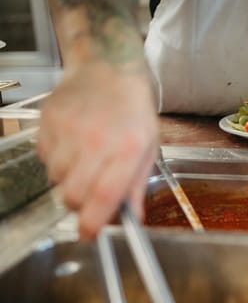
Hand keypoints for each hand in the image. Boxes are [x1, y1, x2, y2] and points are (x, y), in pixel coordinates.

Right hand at [37, 62, 158, 239]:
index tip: (88, 235)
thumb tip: (132, 218)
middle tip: (89, 193)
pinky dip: (56, 159)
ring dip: (68, 179)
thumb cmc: (134, 111)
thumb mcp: (149, 147)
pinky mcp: (49, 121)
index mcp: (128, 148)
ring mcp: (69, 129)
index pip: (104, 196)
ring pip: (56, 179)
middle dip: (79, 203)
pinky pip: (44, 158)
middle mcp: (97, 140)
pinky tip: (73, 143)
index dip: (93, 223)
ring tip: (86, 158)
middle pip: (73, 195)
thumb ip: (137, 185)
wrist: (108, 67)